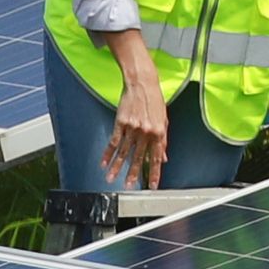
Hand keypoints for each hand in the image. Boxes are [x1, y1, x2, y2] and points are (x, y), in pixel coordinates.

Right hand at [104, 74, 171, 188]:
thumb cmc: (154, 100)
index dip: (155, 173)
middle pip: (138, 158)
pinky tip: (104, 163)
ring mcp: (132, 128)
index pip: (156, 157)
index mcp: (159, 132)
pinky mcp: (120, 122)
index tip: (153, 185)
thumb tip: (164, 157)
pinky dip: (108, 154)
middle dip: (134, 174)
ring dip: (117, 167)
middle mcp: (146, 132)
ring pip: (124, 152)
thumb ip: (163, 140)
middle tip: (129, 186)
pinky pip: (114, 142)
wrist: (142, 83)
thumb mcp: (164, 120)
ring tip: (112, 179)